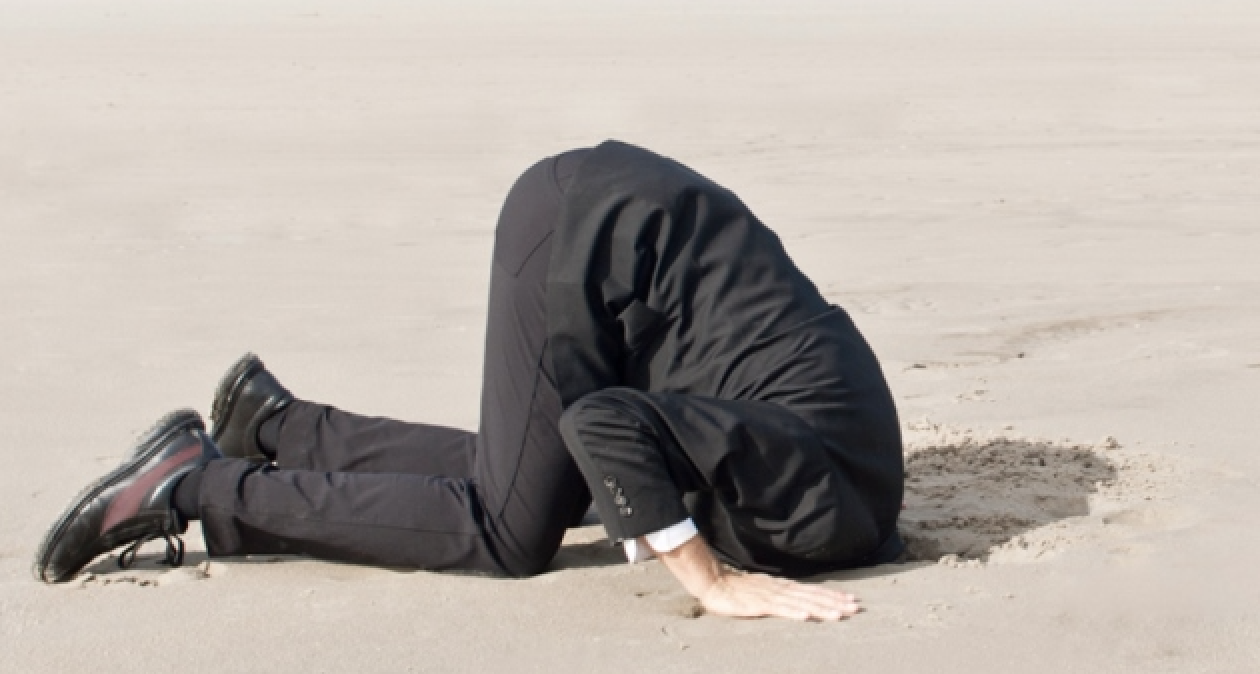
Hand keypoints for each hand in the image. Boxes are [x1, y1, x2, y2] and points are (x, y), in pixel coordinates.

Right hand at [699, 570, 860, 620]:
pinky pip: (778, 610)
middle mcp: (781, 590)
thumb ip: (782, 596)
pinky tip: (806, 617)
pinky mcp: (758, 605)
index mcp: (784, 587)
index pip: (813, 591)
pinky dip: (793, 612)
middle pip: (812, 596)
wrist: (715, 583)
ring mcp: (770, 596)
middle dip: (835, 602)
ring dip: (820, 608)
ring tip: (838, 615)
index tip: (852, 600)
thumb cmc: (738, 590)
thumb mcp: (765, 591)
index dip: (833, 595)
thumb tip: (801, 601)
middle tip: (855, 608)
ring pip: (800, 603)